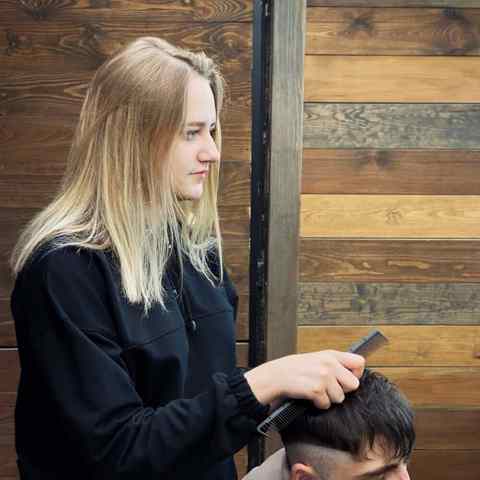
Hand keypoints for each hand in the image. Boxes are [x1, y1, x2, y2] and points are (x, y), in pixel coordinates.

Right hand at [244, 350, 364, 409]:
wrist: (276, 375)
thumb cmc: (295, 368)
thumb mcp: (316, 358)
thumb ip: (334, 363)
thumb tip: (354, 374)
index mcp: (330, 354)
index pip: (359, 362)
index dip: (356, 374)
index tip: (346, 378)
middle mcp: (329, 364)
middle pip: (353, 384)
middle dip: (342, 390)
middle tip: (329, 387)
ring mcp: (323, 376)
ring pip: (340, 397)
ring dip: (328, 398)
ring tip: (315, 390)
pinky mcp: (316, 389)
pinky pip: (326, 404)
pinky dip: (318, 403)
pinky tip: (309, 395)